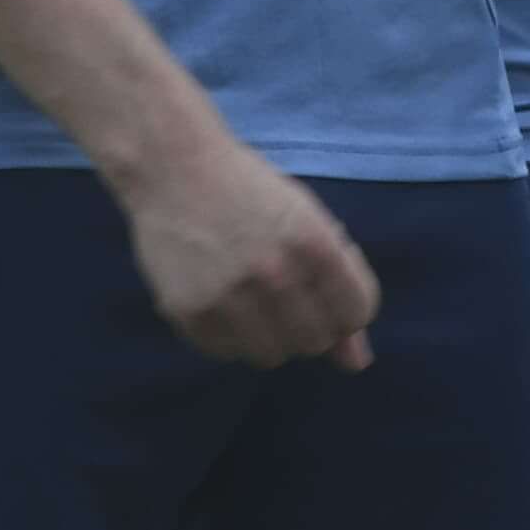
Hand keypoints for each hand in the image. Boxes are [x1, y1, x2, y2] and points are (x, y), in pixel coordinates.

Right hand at [117, 131, 380, 370]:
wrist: (172, 166)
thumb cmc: (248, 189)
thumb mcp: (306, 221)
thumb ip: (339, 286)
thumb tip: (357, 363)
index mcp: (313, 243)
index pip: (355, 315)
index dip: (345, 308)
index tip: (324, 292)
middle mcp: (274, 274)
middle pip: (315, 342)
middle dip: (309, 323)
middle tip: (284, 294)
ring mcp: (229, 296)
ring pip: (271, 355)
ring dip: (268, 334)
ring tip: (250, 298)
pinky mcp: (189, 311)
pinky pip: (226, 353)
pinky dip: (228, 334)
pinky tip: (219, 298)